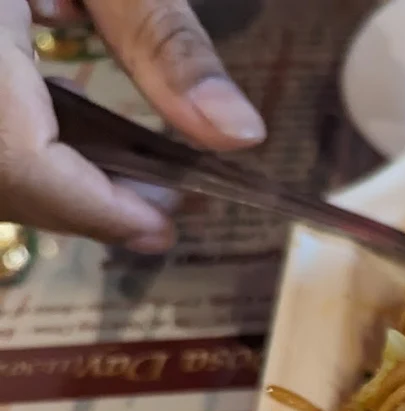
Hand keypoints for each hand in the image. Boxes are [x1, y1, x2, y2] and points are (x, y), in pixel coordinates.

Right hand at [0, 0, 264, 250]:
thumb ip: (164, 43)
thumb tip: (236, 133)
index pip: (23, 168)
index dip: (99, 211)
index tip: (161, 226)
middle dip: (76, 194)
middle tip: (154, 198)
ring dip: (39, 164)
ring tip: (118, 162)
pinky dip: (9, 127)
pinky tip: (48, 100)